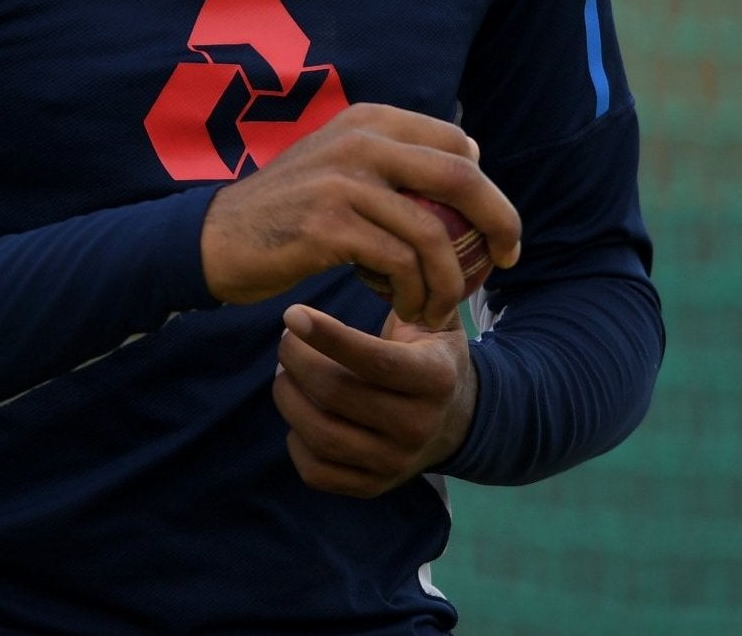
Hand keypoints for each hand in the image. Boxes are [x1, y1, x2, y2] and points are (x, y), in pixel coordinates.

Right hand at [198, 104, 520, 325]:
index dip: (488, 189)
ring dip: (449, 280)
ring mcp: (345, 180)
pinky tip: (404, 305)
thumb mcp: (341, 166)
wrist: (216, 239)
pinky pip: (399, 263)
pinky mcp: (329, 224)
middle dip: (498, 222)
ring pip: (433, 233)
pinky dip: (412, 292)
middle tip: (507, 260)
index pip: (457, 144)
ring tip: (439, 308)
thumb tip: (470, 153)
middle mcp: (361, 139)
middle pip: (461, 176)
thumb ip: (394, 158)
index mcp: (369, 120)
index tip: (495, 230)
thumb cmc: (288, 212)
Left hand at [272, 304, 476, 496]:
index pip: (375, 362)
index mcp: (435, 378)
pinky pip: (316, 471)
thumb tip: (372, 253)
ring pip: (321, 434)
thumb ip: (410, 291)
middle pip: (337, 395)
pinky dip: (295, 439)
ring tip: (285, 372)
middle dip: (297, 361)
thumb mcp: (434, 319)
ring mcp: (395, 463)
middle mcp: (418, 426)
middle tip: (286, 339)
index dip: (329, 336)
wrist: (456, 420)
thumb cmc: (432, 354)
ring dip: (288, 396)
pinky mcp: (372, 487)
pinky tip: (301, 409)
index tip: (293, 313)